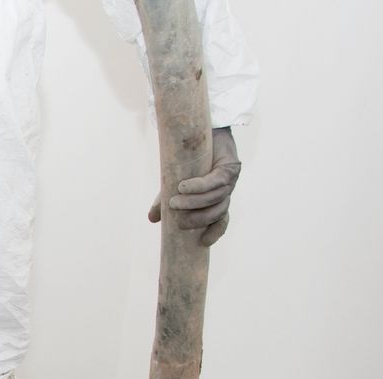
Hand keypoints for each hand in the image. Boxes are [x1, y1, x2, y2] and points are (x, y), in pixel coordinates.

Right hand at [148, 127, 240, 245]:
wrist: (199, 131)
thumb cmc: (188, 160)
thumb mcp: (174, 184)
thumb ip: (166, 202)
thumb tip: (152, 219)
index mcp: (217, 199)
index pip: (221, 221)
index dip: (215, 232)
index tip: (203, 242)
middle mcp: (226, 191)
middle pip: (218, 212)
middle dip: (198, 219)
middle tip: (178, 220)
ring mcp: (230, 179)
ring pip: (215, 198)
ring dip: (194, 202)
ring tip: (173, 202)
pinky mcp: (229, 166)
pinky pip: (215, 181)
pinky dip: (198, 186)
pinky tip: (183, 187)